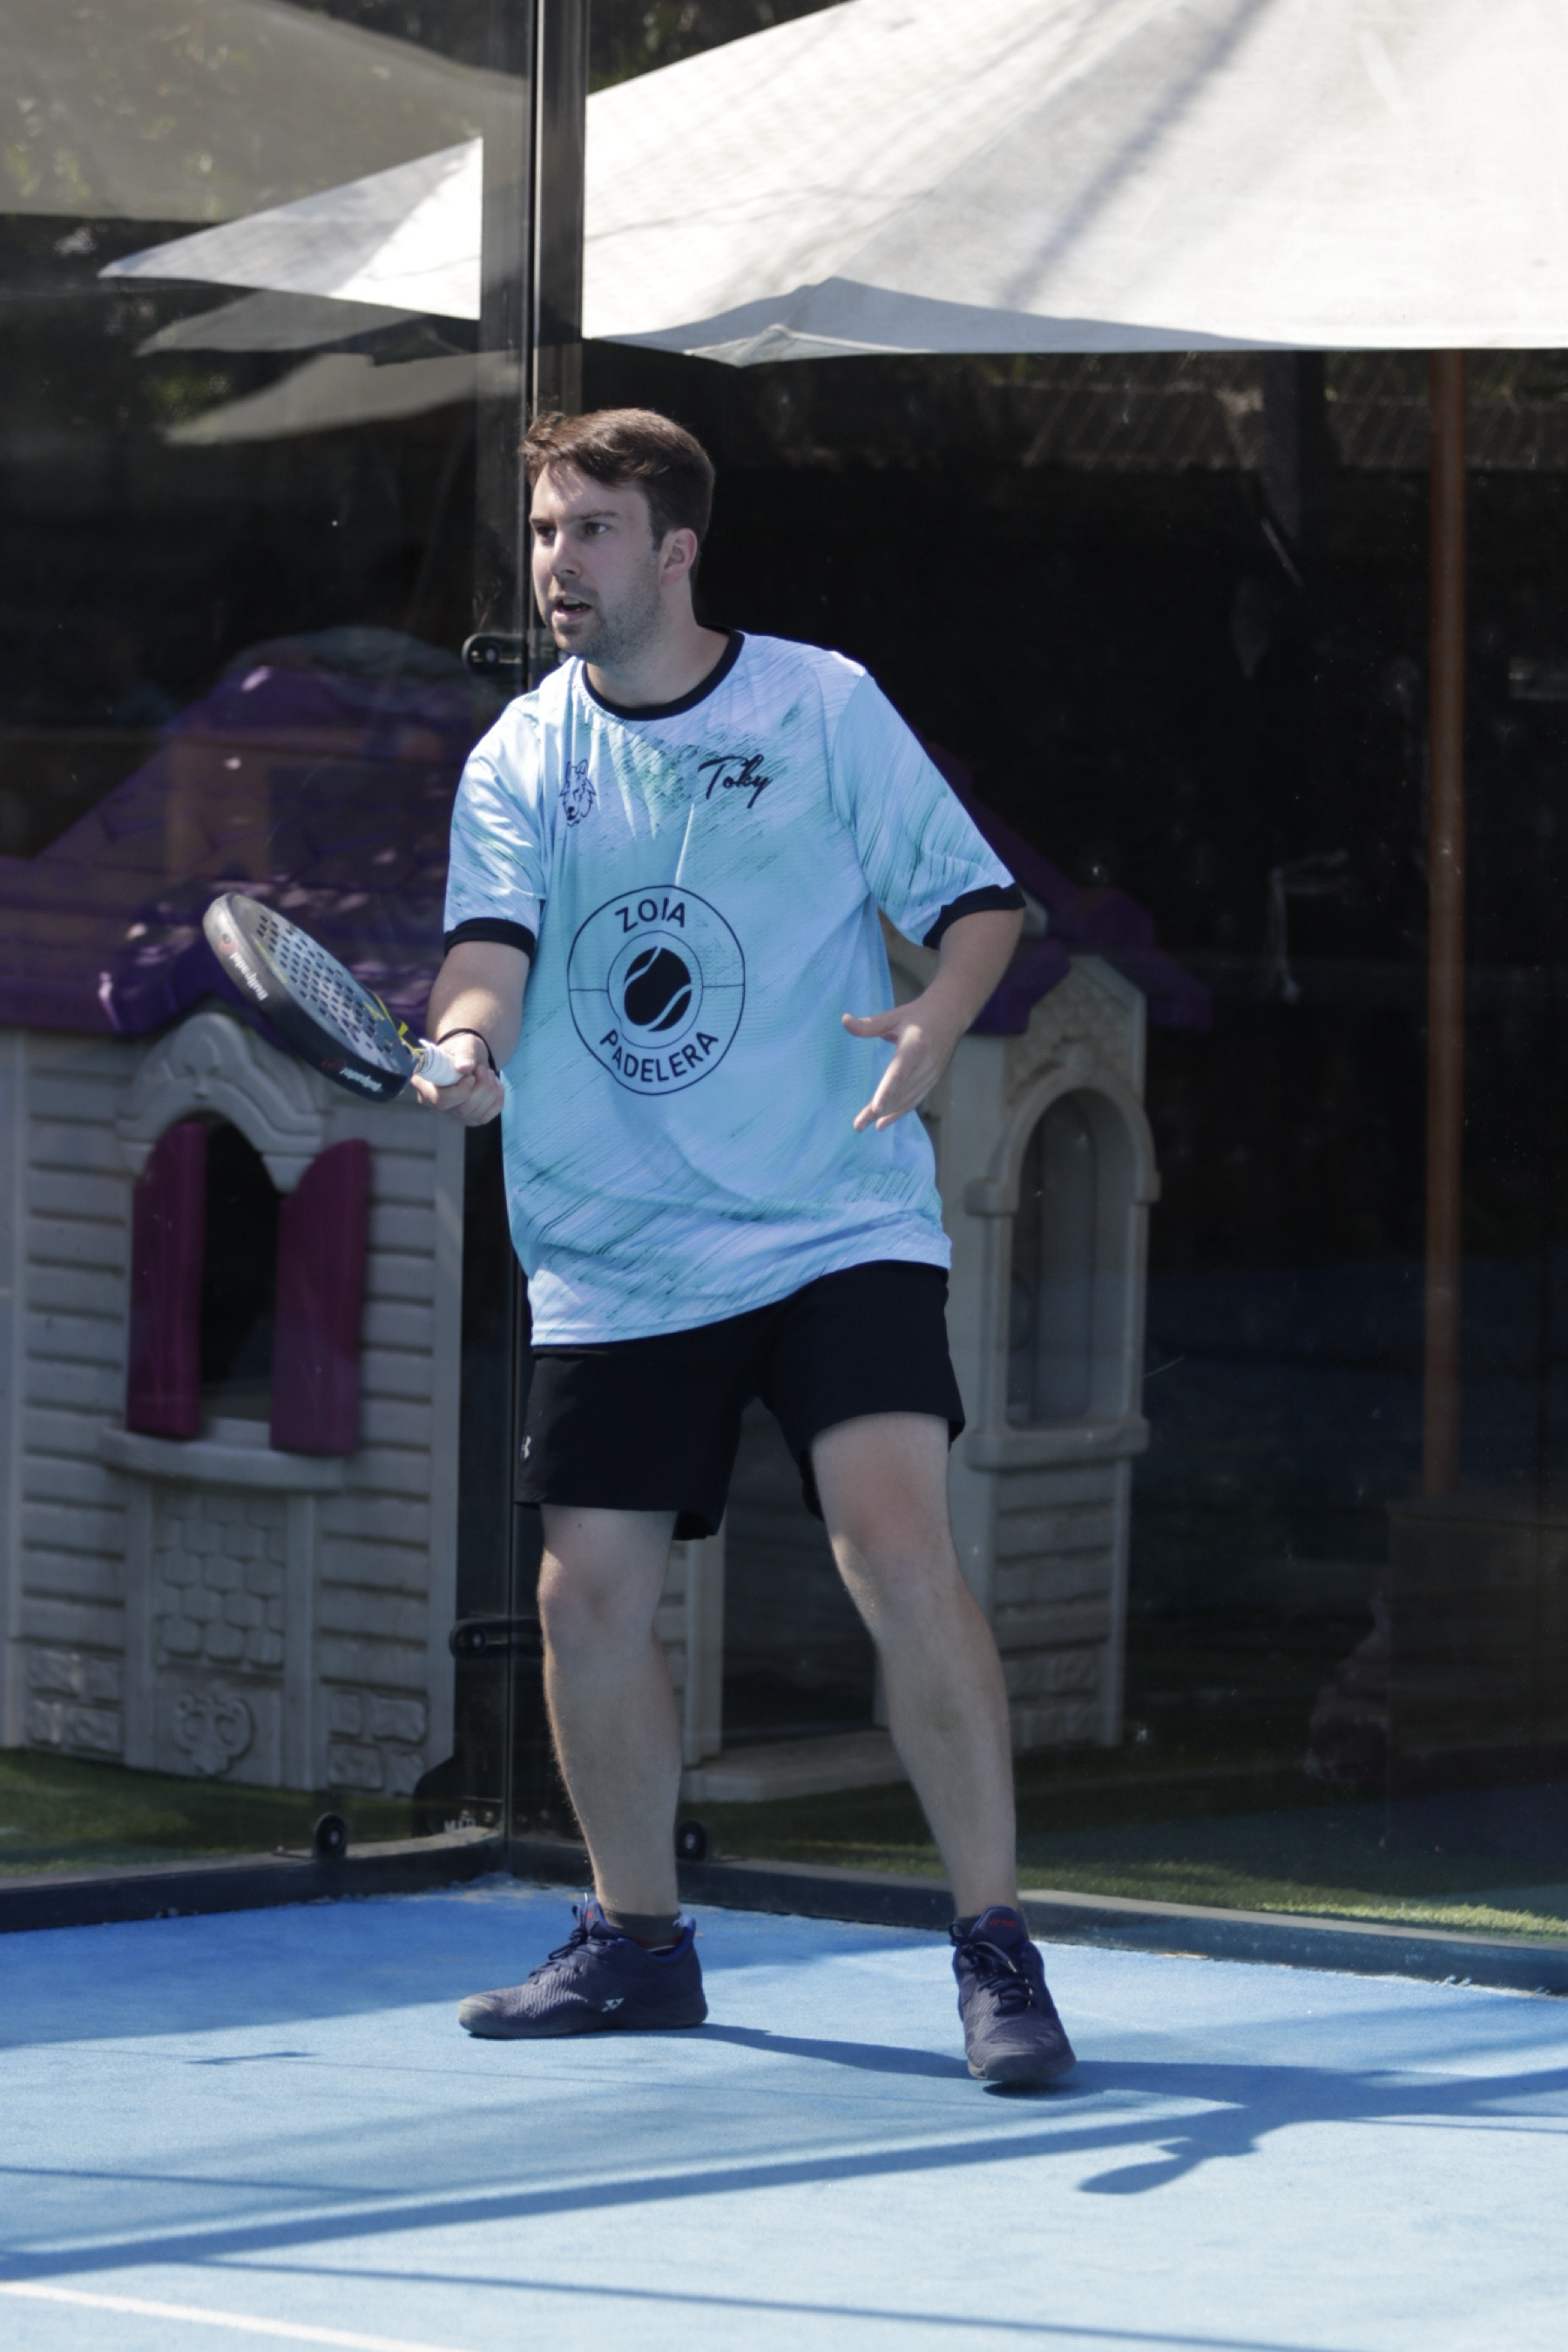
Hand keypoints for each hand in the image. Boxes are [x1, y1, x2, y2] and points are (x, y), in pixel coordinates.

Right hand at [411, 1032, 504, 1124]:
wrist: (469, 1060)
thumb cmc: (460, 1051)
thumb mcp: (462, 1045)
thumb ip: (463, 1054)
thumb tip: (464, 1067)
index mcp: (425, 1086)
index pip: (441, 1100)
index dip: (461, 1090)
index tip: (470, 1075)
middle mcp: (435, 1106)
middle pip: (462, 1110)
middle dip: (481, 1088)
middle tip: (483, 1069)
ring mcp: (452, 1115)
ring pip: (477, 1114)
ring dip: (490, 1091)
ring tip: (488, 1073)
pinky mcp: (468, 1119)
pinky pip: (487, 1117)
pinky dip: (497, 1100)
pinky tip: (495, 1085)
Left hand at [842, 991, 963, 1131]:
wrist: (951, 1015)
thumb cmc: (919, 1014)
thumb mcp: (894, 1015)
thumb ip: (869, 1024)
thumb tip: (844, 1020)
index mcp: (915, 1045)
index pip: (899, 1072)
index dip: (887, 1091)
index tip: (875, 1108)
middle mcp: (925, 1064)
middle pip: (900, 1092)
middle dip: (879, 1110)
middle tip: (858, 1125)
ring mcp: (931, 1074)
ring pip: (908, 1099)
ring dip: (887, 1114)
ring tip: (866, 1125)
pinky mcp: (933, 1080)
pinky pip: (915, 1100)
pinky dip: (899, 1112)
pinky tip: (883, 1122)